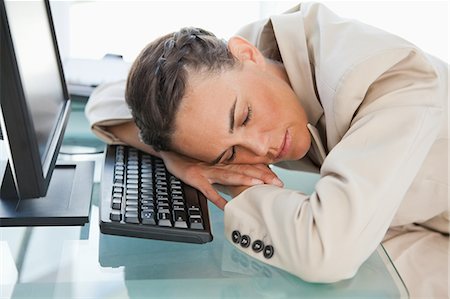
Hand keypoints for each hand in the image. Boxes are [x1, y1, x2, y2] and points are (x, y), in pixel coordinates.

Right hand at [160, 151, 282, 209]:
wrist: (169, 149)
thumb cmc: (191, 156)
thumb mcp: (211, 160)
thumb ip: (226, 167)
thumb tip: (241, 175)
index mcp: (224, 161)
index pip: (247, 165)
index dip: (264, 171)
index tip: (278, 178)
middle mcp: (219, 164)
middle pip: (243, 169)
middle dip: (261, 176)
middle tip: (277, 183)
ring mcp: (207, 170)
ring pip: (229, 175)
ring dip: (243, 180)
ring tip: (257, 185)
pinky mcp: (195, 177)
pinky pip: (208, 190)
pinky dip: (217, 197)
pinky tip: (226, 206)